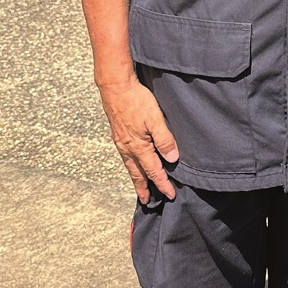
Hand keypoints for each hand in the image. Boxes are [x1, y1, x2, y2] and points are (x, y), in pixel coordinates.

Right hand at [97, 75, 178, 201]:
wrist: (115, 87)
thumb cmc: (136, 100)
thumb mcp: (156, 119)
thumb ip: (165, 139)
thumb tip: (172, 159)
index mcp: (138, 147)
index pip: (153, 171)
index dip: (162, 183)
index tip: (170, 194)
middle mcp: (128, 148)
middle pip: (137, 173)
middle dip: (144, 188)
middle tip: (147, 201)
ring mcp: (121, 142)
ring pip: (130, 166)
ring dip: (136, 178)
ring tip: (140, 187)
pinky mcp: (118, 134)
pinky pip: (126, 156)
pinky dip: (131, 165)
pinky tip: (133, 163)